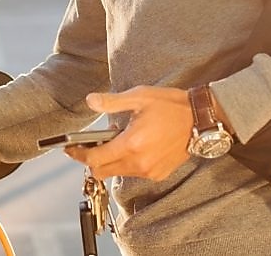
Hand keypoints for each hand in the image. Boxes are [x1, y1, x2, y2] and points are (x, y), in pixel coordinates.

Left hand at [64, 86, 192, 180]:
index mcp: (131, 144)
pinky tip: (133, 147)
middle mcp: (139, 163)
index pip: (95, 159)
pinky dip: (126, 164)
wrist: (200, 120)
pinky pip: (133, 173)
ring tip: (116, 141)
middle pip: (102, 171)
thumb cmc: (170, 106)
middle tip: (90, 145)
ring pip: (117, 173)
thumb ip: (112, 102)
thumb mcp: (140, 97)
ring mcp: (149, 171)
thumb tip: (90, 101)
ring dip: (110, 161)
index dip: (78, 154)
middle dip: (92, 160)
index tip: (70, 148)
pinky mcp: (158, 174)